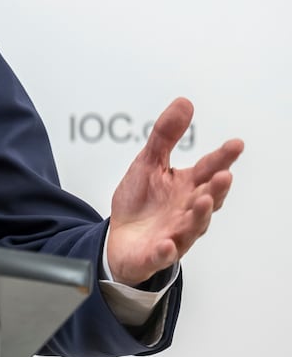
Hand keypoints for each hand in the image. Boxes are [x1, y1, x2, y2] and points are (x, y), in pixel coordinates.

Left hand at [106, 97, 242, 285]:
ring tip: (203, 200)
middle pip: (207, 199)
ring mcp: (174, 233)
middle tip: (224, 175)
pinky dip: (165, 250)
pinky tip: (166, 243)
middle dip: (217, 188)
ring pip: (191, 226)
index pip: (209, 170)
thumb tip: (185, 102)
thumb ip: (166, 135)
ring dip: (199, 215)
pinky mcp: (155, 254)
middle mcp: (187, 211)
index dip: (223, 158)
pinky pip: (162, 254)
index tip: (236, 144)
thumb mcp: (149, 163)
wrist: (121, 239)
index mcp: (187, 187)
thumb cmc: (141, 202)